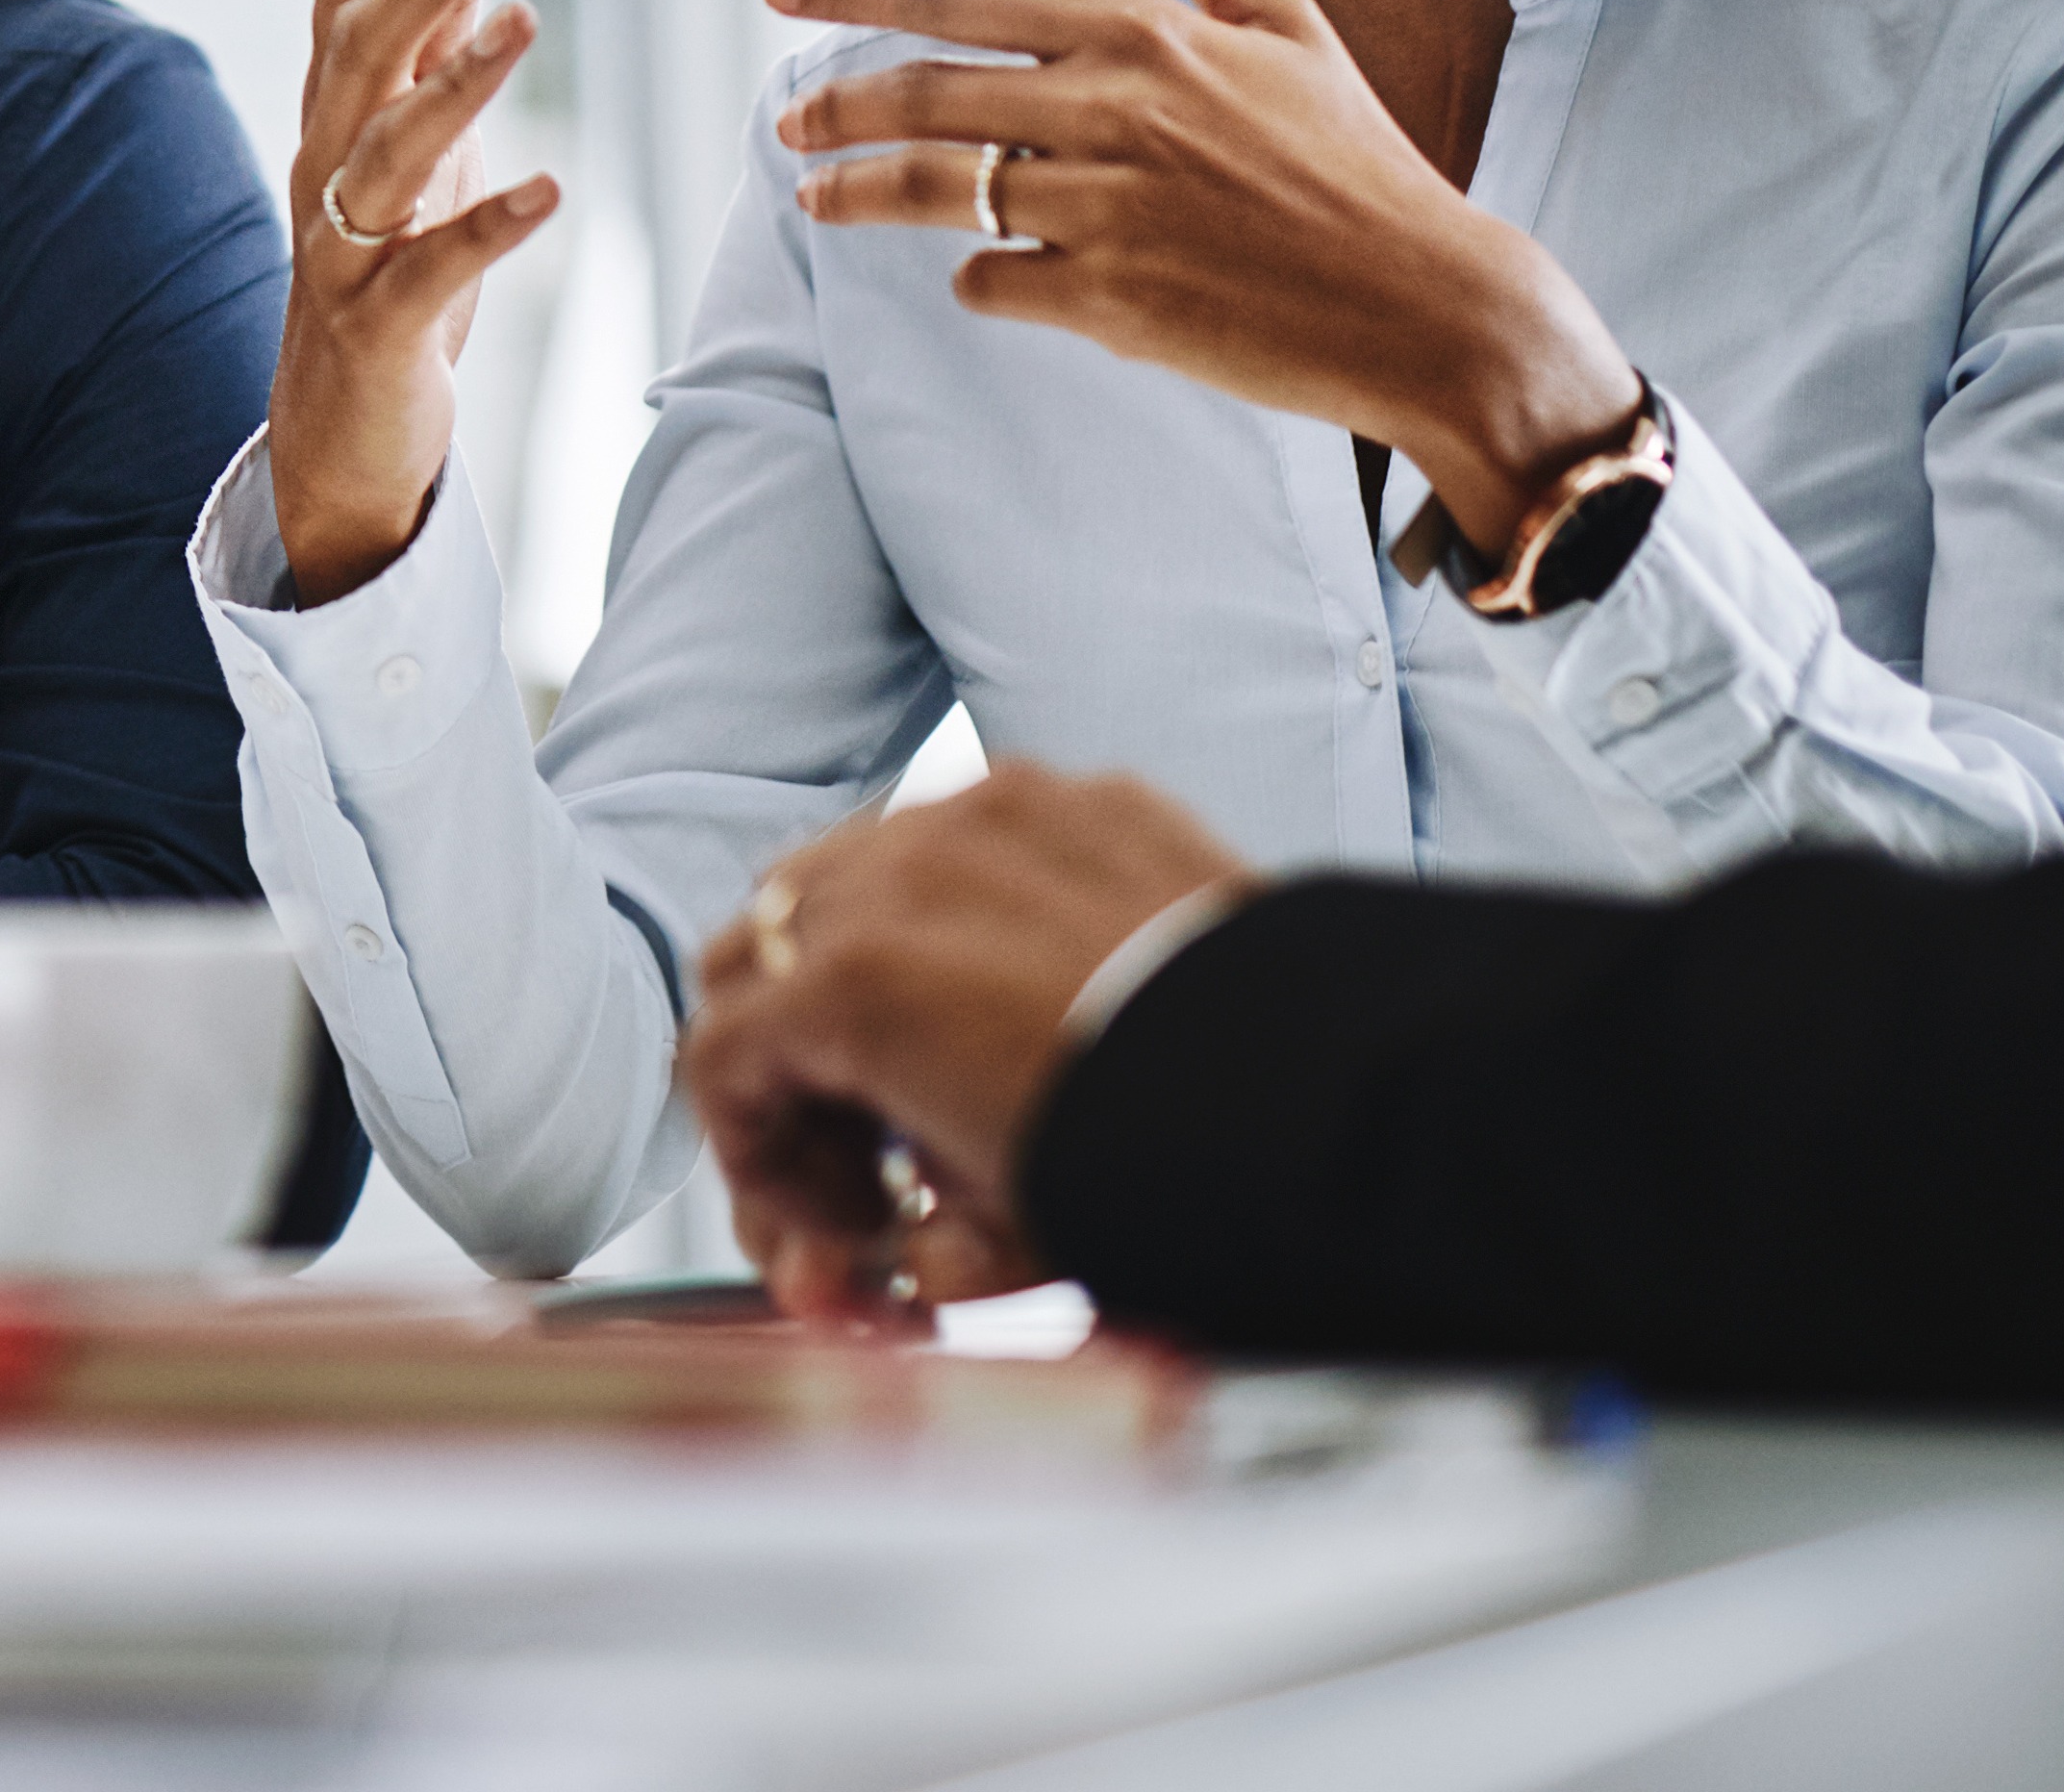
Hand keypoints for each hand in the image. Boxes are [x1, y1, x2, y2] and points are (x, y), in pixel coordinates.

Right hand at [267, 0, 564, 602]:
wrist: (337, 432)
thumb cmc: (387, 270)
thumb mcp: (415, 139)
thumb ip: (432, 30)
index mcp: (332, 112)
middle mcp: (322, 165)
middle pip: (356, 50)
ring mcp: (341, 248)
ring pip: (385, 150)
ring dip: (453, 80)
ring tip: (523, 18)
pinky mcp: (378, 327)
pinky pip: (430, 269)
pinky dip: (487, 227)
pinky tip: (550, 190)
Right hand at [679, 767, 1254, 1328]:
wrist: (1347, 1099)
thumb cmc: (1179, 1175)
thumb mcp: (1007, 1246)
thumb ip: (912, 1252)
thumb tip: (899, 1267)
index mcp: (854, 988)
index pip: (717, 1058)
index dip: (754, 1160)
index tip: (830, 1222)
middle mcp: (895, 876)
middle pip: (758, 950)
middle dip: (791, 1061)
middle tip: (866, 1158)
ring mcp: (984, 818)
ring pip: (846, 871)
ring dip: (858, 968)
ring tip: (937, 1064)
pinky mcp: (1074, 796)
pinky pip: (963, 835)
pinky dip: (960, 911)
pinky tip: (1025, 992)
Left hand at [767, 0, 1643, 555]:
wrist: (1430, 304)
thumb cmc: (1353, 158)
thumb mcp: (1282, 19)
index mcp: (1144, 31)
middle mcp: (1113, 109)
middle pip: (922, 93)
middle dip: (835, 105)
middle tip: (789, 122)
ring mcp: (1107, 209)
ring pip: (936, 190)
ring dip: (860, 194)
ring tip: (818, 197)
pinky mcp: (1110, 301)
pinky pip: (993, 281)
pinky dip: (976, 278)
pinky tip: (981, 274)